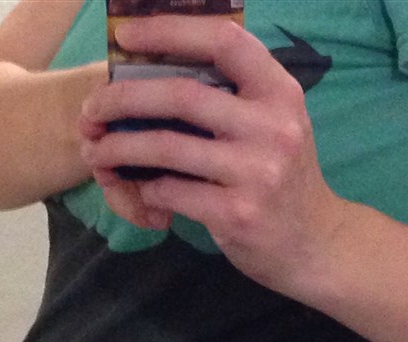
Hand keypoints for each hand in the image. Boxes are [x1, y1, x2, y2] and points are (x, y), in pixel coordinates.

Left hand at [79, 14, 350, 297]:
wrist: (316, 245)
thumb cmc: (283, 180)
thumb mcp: (276, 124)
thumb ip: (236, 96)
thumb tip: (161, 67)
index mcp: (279, 92)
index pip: (223, 41)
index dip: (169, 30)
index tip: (125, 36)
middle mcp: (271, 127)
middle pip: (181, 95)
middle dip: (123, 99)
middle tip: (91, 110)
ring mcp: (255, 173)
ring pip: (167, 147)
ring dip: (120, 148)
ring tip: (95, 151)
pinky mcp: (237, 214)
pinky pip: (172, 192)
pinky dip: (146, 189)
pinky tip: (136, 188)